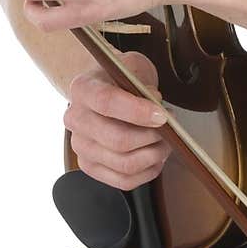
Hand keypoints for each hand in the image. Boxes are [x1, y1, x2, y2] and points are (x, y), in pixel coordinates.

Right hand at [63, 52, 170, 190]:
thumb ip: (141, 79)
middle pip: (117, 140)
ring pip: (124, 163)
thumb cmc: (117, 78)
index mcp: (82, 89)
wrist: (100, 89)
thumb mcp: (131, 66)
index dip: (137, 111)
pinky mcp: (89, 166)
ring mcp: (80, 146)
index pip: (107, 102)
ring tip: (166, 142)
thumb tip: (153, 100)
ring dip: (154, 155)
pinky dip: (147, 172)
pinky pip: (124, 181)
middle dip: (152, 137)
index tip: (163, 115)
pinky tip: (156, 157)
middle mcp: (75, 119)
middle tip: (171, 129)